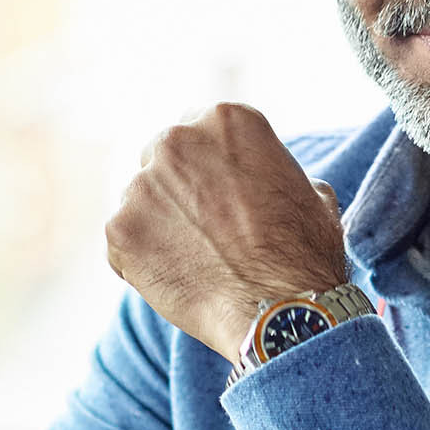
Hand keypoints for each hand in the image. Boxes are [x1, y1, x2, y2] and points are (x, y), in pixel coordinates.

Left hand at [105, 103, 348, 357]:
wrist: (280, 310)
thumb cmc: (304, 254)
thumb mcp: (309, 190)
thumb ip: (271, 171)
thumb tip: (266, 179)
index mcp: (225, 120)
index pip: (198, 129)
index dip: (207, 165)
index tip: (218, 192)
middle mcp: (177, 139)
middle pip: (161, 157)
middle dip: (176, 189)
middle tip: (202, 229)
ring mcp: (142, 184)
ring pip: (139, 201)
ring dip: (158, 225)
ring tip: (195, 262)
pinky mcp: (120, 228)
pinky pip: (122, 243)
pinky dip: (140, 263)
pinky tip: (178, 281)